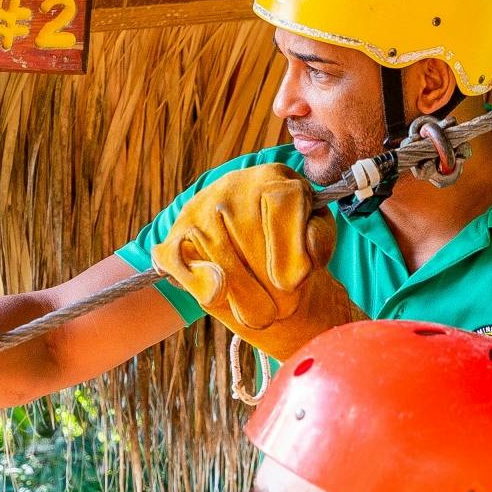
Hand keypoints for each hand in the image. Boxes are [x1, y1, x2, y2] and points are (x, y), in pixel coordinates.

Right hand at [149, 164, 364, 360]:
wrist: (250, 248)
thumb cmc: (289, 244)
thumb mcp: (315, 237)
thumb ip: (317, 242)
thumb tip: (296, 266)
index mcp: (272, 178)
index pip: (282, 202)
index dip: (289, 248)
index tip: (293, 283)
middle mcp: (232, 187)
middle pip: (250, 238)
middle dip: (270, 284)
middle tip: (284, 307)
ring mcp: (199, 210)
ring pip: (220, 258)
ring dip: (244, 296)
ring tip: (262, 313)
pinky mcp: (174, 237)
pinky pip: (180, 263)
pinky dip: (199, 284)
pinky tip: (219, 296)